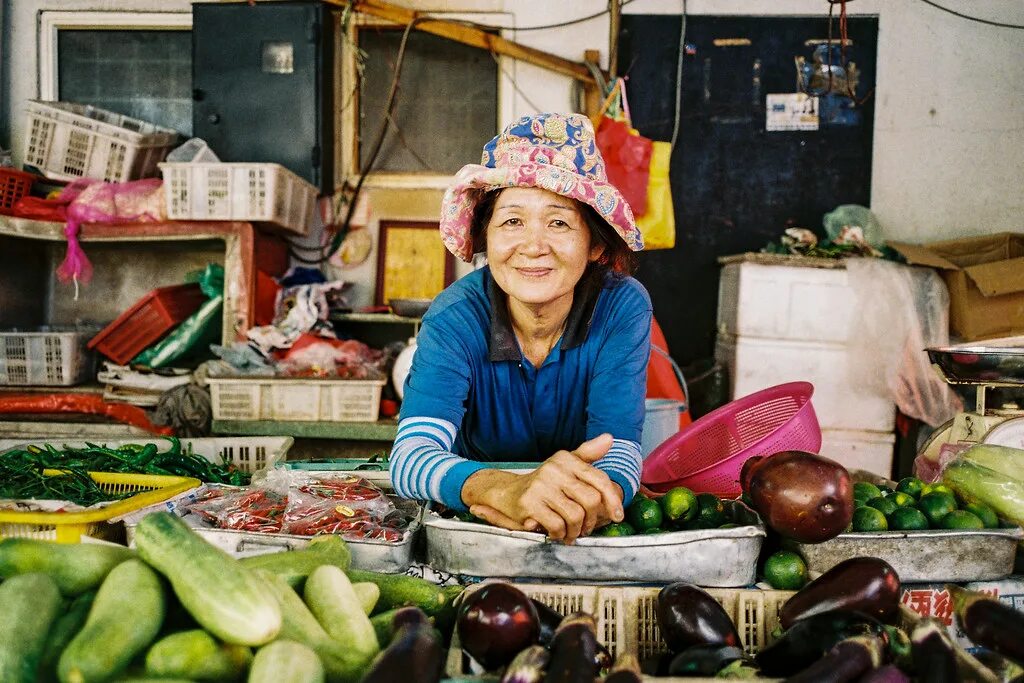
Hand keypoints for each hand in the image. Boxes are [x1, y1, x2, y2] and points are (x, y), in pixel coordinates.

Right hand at [461, 433, 624, 542]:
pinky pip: (557, 525)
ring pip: (576, 515)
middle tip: (587, 528)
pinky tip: (557, 534)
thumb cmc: (543, 484)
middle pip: (591, 500)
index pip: (599, 479)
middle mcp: (554, 469)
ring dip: (576, 530)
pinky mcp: (529, 503)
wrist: (506, 493)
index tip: (617, 516)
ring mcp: (541, 486)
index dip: (613, 499)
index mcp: (566, 459)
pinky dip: (560, 534)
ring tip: (572, 533)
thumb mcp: (565, 465)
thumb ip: (587, 454)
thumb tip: (609, 438)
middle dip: (592, 520)